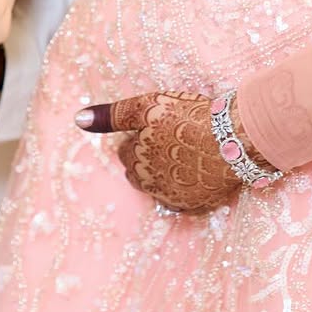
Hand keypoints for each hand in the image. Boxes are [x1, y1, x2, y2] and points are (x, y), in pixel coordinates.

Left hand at [75, 90, 244, 213]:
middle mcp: (150, 185)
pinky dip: (185, 187)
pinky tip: (195, 172)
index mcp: (135, 160)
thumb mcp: (147, 106)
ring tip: (184, 153)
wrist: (233, 139)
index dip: (140, 136)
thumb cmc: (189, 117)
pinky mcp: (196, 206)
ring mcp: (174, 198)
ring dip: (166, 173)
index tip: (159, 126)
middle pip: (139, 172)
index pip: (126, 150)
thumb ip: (112, 114)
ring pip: (160, 186)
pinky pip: (182, 199)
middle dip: (148, 158)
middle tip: (172, 138)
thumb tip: (78, 119)